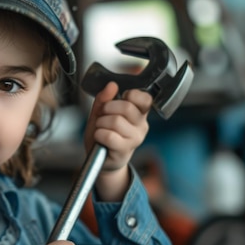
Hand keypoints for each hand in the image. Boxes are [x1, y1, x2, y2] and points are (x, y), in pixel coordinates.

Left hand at [83, 81, 152, 200]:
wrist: (99, 159)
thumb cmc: (103, 134)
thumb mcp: (100, 113)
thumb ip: (104, 98)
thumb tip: (112, 85)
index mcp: (139, 112)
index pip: (145, 98)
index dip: (131, 94)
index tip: (122, 97)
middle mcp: (141, 125)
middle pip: (126, 107)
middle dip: (107, 109)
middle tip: (102, 115)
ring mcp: (135, 138)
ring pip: (115, 121)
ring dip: (100, 123)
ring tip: (101, 129)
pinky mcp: (125, 150)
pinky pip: (109, 136)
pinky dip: (98, 134)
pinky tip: (100, 138)